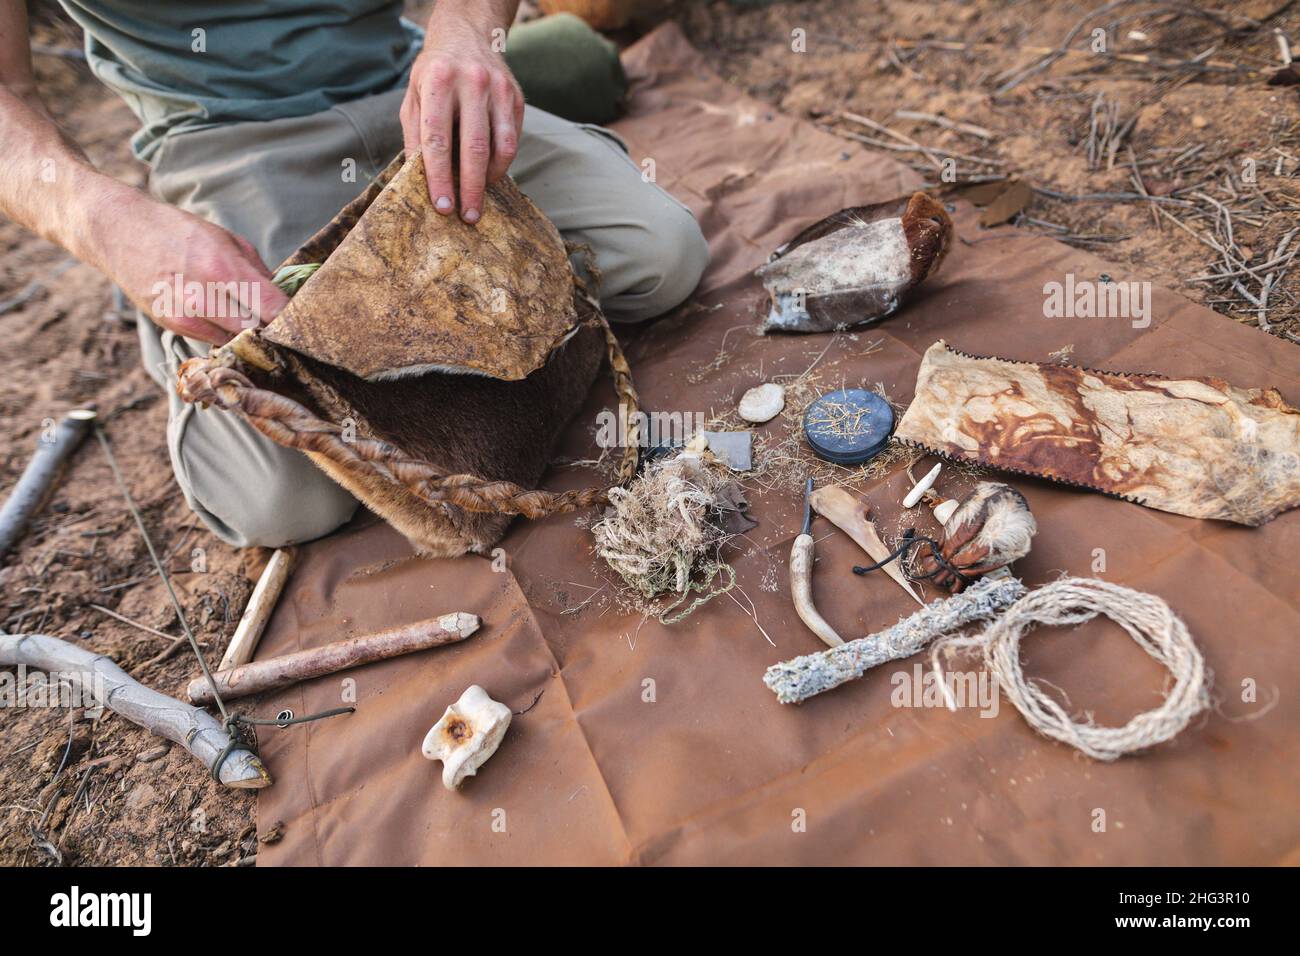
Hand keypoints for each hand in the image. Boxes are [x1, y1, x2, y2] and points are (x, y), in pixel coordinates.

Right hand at [108, 196, 289, 344]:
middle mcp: (202, 295)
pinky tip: (228, 321)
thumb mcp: (226, 239)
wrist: (116, 231)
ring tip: (261, 326)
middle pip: (256, 331)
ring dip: (250, 335)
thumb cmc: (178, 230)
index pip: (273, 308)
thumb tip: (283, 298)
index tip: (307, 322)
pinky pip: (213, 339)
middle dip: (274, 332)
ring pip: (235, 340)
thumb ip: (258, 272)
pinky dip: (225, 333)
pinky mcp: (171, 325)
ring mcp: (184, 315)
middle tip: (287, 330)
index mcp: (222, 267)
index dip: (293, 319)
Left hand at [400, 24, 523, 223]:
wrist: (468, 36)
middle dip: (470, 188)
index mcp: (438, 81)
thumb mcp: (413, 96)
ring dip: (490, 180)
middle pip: (473, 148)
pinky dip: (502, 164)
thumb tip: (420, 178)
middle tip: (468, 217)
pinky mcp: (516, 98)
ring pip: (500, 147)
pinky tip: (490, 174)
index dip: (439, 177)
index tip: (442, 206)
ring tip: (479, 199)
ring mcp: (498, 90)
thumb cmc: (434, 74)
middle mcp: (471, 83)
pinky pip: (513, 140)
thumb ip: (414, 135)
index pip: (438, 140)